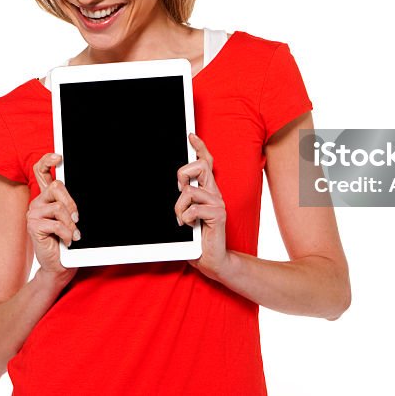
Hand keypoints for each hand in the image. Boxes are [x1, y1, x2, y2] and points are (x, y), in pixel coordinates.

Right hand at [26, 152, 79, 277]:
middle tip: (76, 218)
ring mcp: (33, 213)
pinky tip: (67, 240)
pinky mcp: (33, 226)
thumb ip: (69, 204)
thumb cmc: (67, 240)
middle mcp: (37, 202)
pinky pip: (56, 223)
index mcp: (46, 197)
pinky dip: (67, 233)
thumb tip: (77, 196)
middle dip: (71, 203)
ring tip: (72, 234)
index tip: (58, 157)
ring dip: (71, 223)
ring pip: (59, 206)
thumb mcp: (71, 218)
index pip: (40, 171)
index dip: (47, 161)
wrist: (60, 264)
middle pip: (56, 186)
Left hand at [175, 133, 229, 278]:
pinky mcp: (218, 215)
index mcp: (207, 190)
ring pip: (190, 190)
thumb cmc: (197, 238)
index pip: (206, 163)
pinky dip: (186, 218)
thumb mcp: (187, 213)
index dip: (199, 147)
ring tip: (182, 219)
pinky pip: (194, 208)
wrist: (212, 259)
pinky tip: (189, 226)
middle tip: (179, 189)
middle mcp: (214, 193)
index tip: (191, 136)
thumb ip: (184, 199)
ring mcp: (218, 203)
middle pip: (200, 166)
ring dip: (179, 207)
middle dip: (183, 174)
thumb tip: (176, 187)